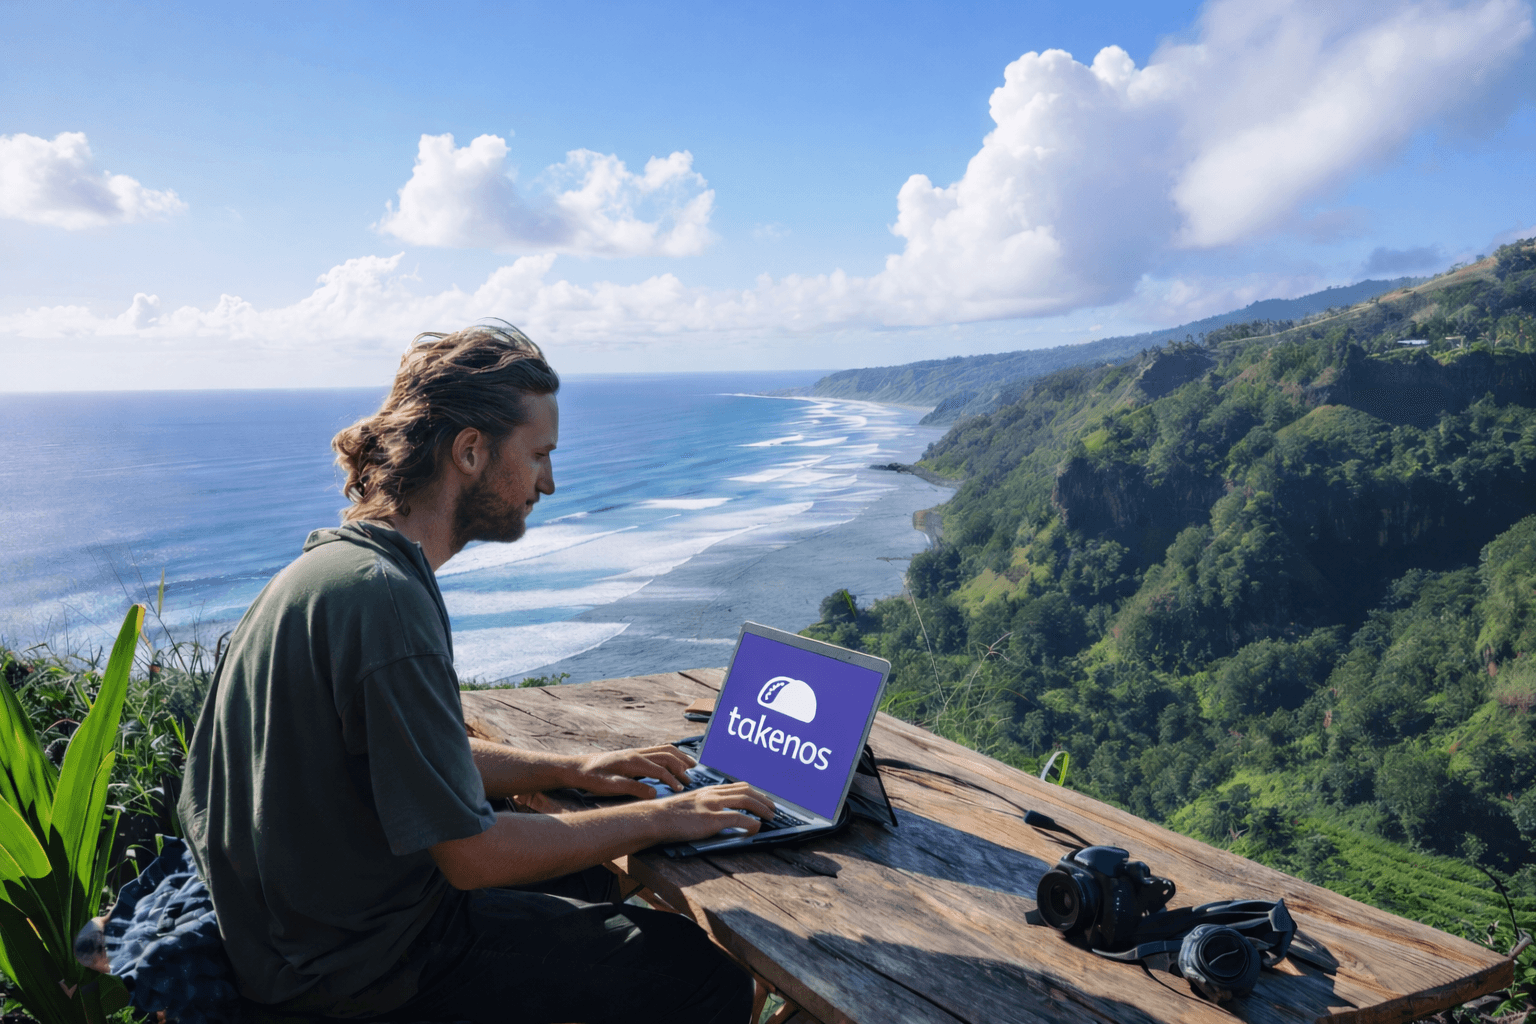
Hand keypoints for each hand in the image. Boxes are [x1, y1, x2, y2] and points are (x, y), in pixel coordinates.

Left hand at [567, 745, 697, 797]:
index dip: (672, 779)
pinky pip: (657, 749)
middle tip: (691, 779)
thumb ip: (633, 788)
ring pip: (664, 749)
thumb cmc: (593, 778)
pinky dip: (670, 753)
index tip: (681, 789)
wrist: (578, 768)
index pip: (659, 769)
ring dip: (679, 757)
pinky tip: (674, 760)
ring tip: (692, 765)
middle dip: (681, 767)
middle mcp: (636, 753)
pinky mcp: (633, 753)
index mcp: (632, 762)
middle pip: (666, 756)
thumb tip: (654, 793)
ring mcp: (635, 752)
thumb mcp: (610, 787)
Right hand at [648, 783, 777, 842]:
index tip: (762, 798)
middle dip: (763, 799)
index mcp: (708, 790)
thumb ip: (702, 804)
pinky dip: (751, 823)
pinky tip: (756, 829)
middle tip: (772, 808)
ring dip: (762, 809)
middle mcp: (713, 794)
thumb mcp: (689, 804)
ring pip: (746, 801)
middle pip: (746, 791)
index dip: (754, 792)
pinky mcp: (712, 819)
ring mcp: (713, 805)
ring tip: (770, 817)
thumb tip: (715, 814)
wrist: (655, 818)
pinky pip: (738, 819)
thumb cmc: (667, 815)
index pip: (738, 786)